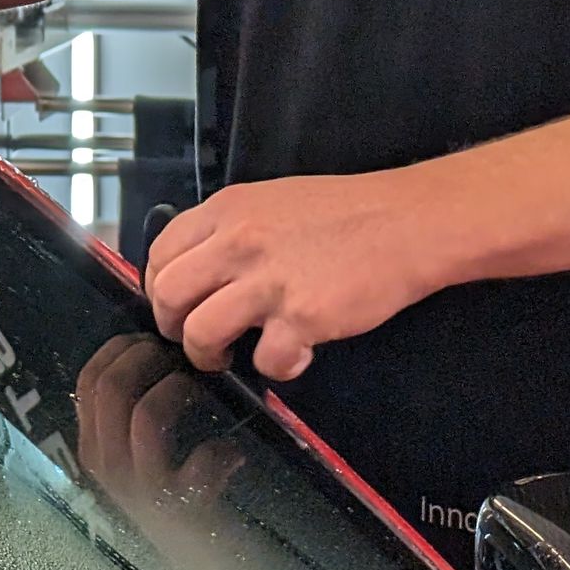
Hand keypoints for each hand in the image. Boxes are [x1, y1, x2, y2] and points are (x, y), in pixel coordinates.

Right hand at [73, 332, 245, 523]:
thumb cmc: (184, 501)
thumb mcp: (147, 458)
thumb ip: (138, 415)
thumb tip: (155, 350)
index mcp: (95, 450)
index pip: (87, 382)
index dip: (119, 349)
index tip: (151, 339)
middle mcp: (107, 470)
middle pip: (108, 389)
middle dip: (146, 356)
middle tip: (179, 354)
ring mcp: (139, 491)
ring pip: (145, 414)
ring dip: (179, 389)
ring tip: (202, 388)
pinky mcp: (178, 510)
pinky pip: (198, 464)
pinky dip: (218, 451)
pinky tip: (232, 454)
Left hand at [145, 170, 441, 381]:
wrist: (410, 222)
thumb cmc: (352, 212)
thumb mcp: (276, 201)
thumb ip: (234, 230)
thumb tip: (203, 267)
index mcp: (230, 210)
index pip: (162, 252)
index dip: (159, 287)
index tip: (175, 305)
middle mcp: (240, 242)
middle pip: (169, 295)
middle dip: (173, 327)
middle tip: (195, 338)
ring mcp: (269, 281)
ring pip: (200, 332)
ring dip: (208, 355)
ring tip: (232, 355)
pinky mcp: (301, 316)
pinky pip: (265, 361)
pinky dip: (277, 368)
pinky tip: (296, 355)